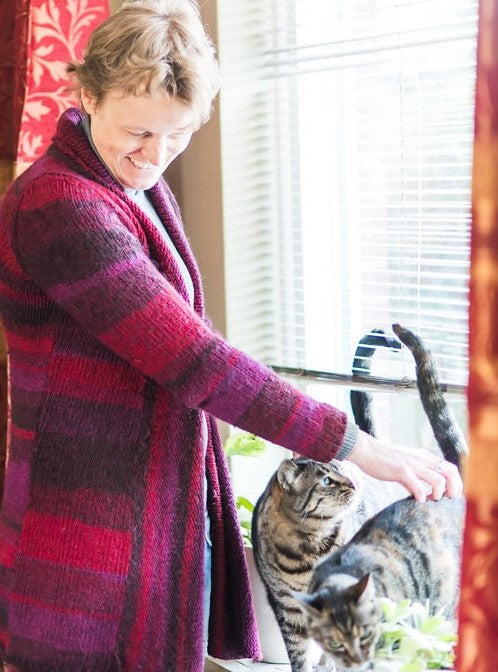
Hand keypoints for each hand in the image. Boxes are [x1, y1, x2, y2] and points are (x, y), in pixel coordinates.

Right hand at [347, 429, 462, 501]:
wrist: (366, 451)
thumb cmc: (382, 459)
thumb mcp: (403, 465)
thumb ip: (413, 478)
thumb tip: (419, 494)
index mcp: (424, 456)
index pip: (450, 468)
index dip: (455, 483)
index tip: (449, 496)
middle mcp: (422, 459)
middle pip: (451, 473)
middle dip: (454, 489)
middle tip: (446, 500)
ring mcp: (413, 465)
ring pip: (439, 480)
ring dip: (439, 494)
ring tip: (431, 500)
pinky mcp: (402, 471)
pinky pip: (419, 488)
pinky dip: (422, 497)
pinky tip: (417, 501)